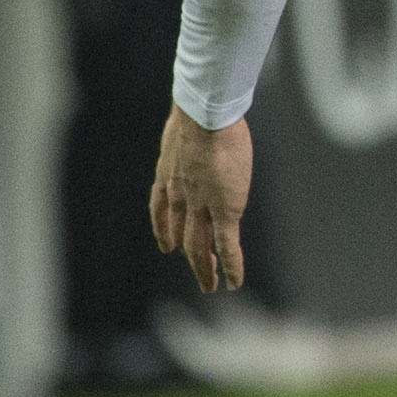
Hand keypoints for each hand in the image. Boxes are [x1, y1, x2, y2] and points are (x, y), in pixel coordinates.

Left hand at [150, 103, 251, 292]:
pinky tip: (234, 282)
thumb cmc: (199, 111)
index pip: (161, 209)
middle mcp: (180, 196)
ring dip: (204, 269)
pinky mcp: (224, 211)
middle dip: (187, 255)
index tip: (166, 245)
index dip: (164, 230)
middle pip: (180, 233)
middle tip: (195, 270)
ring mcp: (200, 206)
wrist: (204, 116)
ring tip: (209, 285)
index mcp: (168, 175)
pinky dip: (230, 267)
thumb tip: (196, 118)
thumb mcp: (185, 125)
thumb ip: (188, 134)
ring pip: (199, 247)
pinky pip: (226, 246)